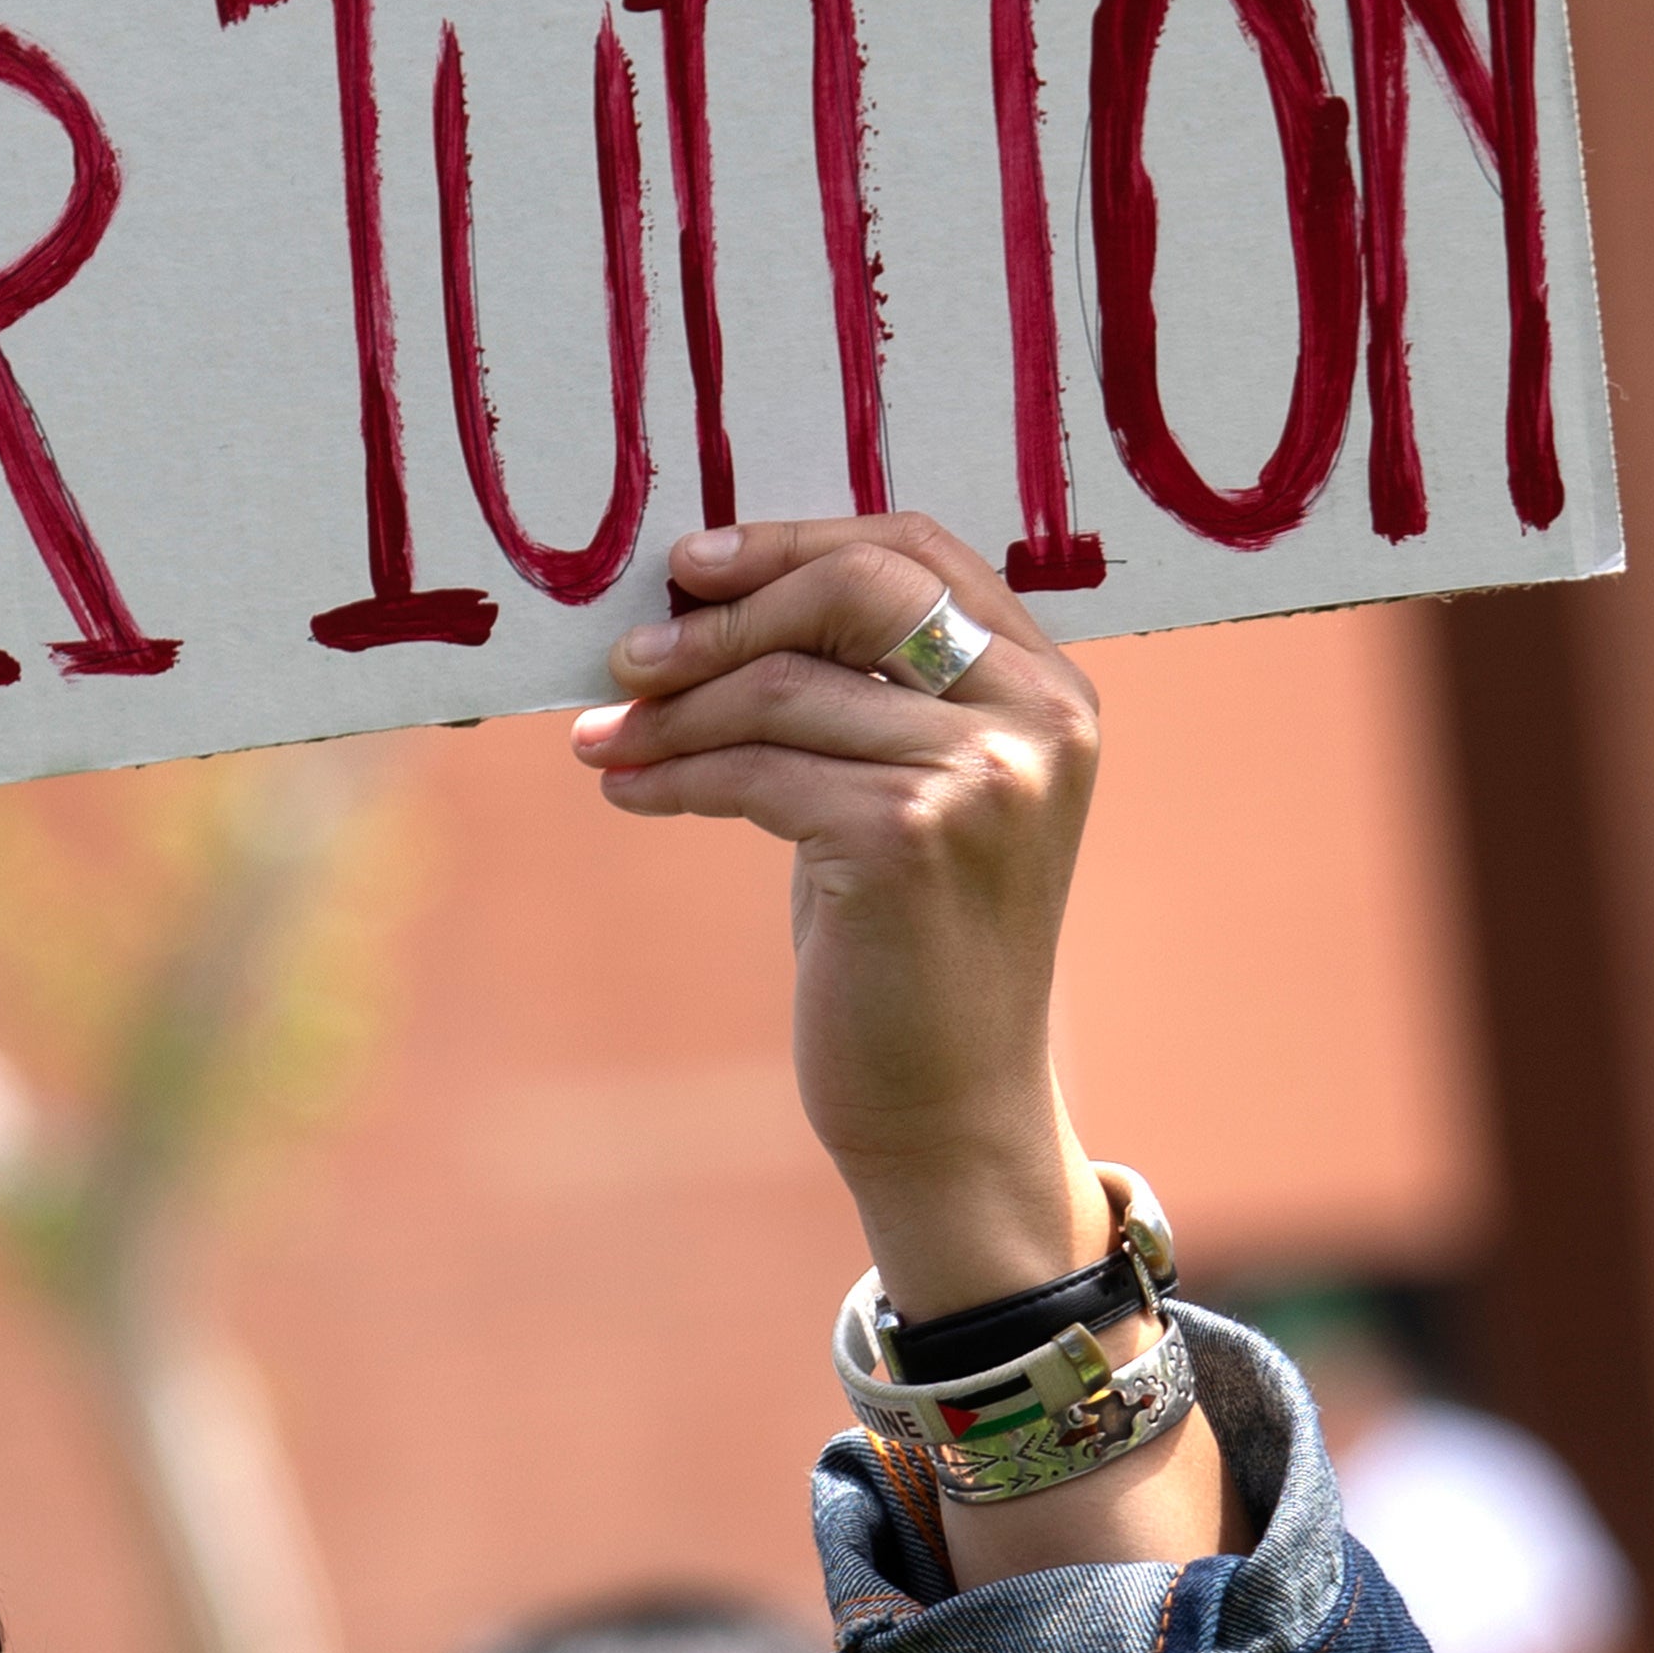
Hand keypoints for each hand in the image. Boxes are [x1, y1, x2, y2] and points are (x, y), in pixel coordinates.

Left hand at [575, 511, 1233, 1578]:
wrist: (950, 1113)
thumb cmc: (912, 956)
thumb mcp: (908, 797)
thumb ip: (861, 695)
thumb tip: (707, 603)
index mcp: (1050, 689)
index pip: (918, 548)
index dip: (794, 538)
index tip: (690, 563)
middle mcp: (1036, 719)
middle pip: (858, 587)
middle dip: (727, 607)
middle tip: (628, 650)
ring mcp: (982, 777)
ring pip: (787, 687)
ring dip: (674, 707)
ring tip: (602, 739)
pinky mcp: (910, 837)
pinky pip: (757, 771)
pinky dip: (674, 775)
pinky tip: (626, 792)